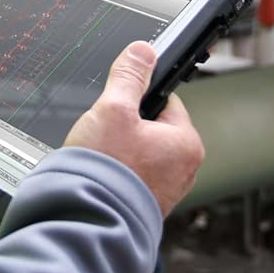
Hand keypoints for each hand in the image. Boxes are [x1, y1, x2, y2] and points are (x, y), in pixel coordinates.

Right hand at [64, 41, 204, 215]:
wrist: (87, 221)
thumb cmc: (106, 173)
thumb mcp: (113, 110)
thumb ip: (129, 76)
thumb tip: (143, 51)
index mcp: (186, 143)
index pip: (166, 101)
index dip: (137, 98)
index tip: (119, 103)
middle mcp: (183, 169)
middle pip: (152, 128)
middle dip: (126, 127)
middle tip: (105, 135)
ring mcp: (166, 190)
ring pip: (141, 152)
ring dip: (120, 151)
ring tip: (101, 157)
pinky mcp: (146, 204)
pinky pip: (132, 176)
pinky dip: (117, 173)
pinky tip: (101, 175)